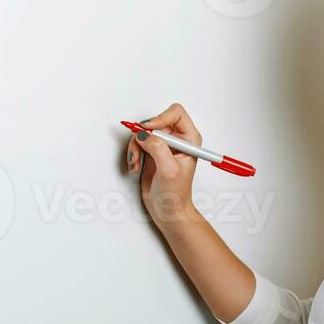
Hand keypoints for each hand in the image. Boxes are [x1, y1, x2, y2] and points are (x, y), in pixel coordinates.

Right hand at [126, 101, 200, 227]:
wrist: (168, 210)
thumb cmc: (176, 194)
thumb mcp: (169, 170)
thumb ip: (158, 149)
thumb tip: (144, 134)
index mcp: (189, 139)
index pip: (176, 113)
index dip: (160, 117)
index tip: (148, 129)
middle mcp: (177, 139)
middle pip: (155, 121)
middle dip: (144, 136)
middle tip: (140, 148)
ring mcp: (163, 145)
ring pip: (143, 132)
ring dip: (136, 147)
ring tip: (137, 163)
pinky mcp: (151, 152)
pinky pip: (137, 143)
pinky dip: (133, 153)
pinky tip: (136, 166)